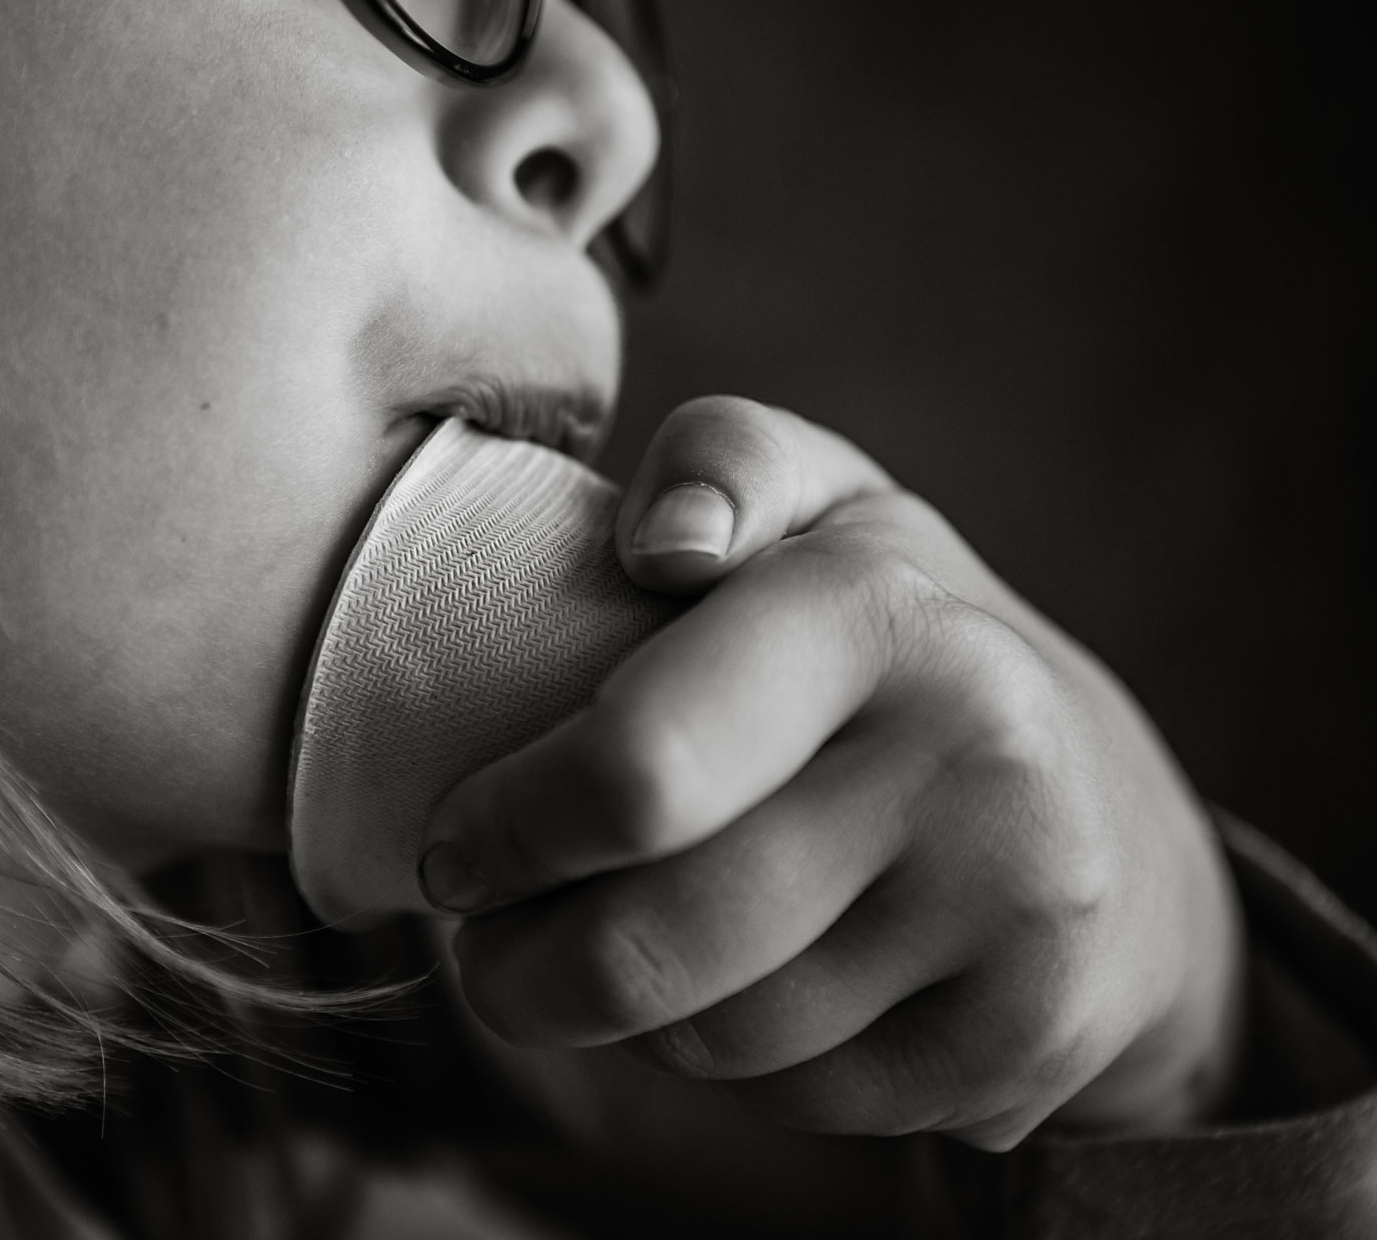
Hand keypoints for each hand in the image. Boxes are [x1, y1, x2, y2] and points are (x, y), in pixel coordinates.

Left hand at [417, 397, 1243, 1149]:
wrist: (1113, 818)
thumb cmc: (897, 643)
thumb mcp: (821, 508)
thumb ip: (722, 464)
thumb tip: (663, 542)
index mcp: (877, 610)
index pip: (635, 771)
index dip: (509, 834)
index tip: (453, 853)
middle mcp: (973, 756)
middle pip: (650, 945)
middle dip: (521, 967)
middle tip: (491, 947)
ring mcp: (1017, 911)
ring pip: (713, 1038)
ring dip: (627, 1017)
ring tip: (634, 946)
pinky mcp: (1032, 1039)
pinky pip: (797, 1103)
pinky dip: (737, 1069)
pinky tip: (756, 993)